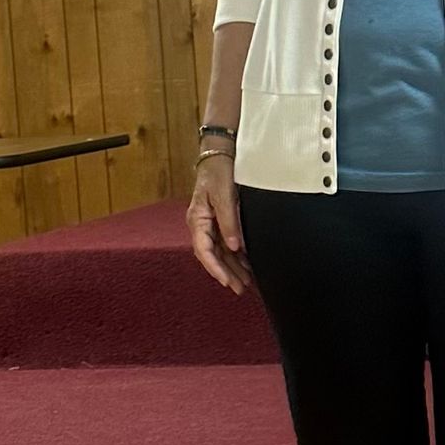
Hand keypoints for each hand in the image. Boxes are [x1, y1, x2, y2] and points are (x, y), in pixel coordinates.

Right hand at [188, 153, 250, 295]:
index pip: (204, 251)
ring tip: (246, 282)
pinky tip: (247, 265)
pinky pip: (226, 243)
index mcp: (197, 220)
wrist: (220, 155)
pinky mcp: (220, 221)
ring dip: (232, 267)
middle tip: (241, 289)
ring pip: (220, 252)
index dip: (216, 268)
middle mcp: (201, 225)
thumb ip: (229, 222)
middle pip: (213, 256)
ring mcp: (210, 224)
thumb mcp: (224, 196)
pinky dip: (236, 255)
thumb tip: (234, 247)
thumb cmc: (218, 173)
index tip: (227, 281)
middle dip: (226, 273)